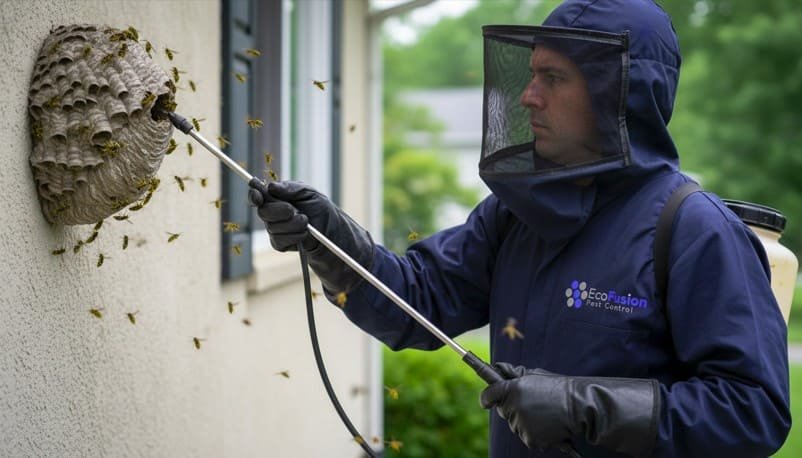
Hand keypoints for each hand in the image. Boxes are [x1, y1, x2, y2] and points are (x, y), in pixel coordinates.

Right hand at [248, 180, 333, 251]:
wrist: (330, 228)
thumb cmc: (318, 207)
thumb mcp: (308, 192)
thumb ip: (290, 188)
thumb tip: (271, 186)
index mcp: (274, 197)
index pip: (257, 195)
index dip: (254, 195)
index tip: (258, 195)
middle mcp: (271, 212)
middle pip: (263, 212)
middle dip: (278, 210)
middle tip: (292, 210)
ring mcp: (274, 228)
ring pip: (273, 227)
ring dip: (292, 224)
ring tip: (305, 221)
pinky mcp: (279, 243)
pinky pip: (280, 240)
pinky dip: (295, 235)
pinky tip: (304, 232)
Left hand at [480, 362, 658, 456]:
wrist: (579, 406)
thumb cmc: (558, 388)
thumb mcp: (534, 375)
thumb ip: (514, 375)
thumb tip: (497, 369)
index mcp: (513, 389)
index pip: (489, 394)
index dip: (487, 398)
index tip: (487, 401)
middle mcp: (514, 407)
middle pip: (504, 411)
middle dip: (512, 407)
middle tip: (531, 401)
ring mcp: (521, 425)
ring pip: (515, 424)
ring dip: (524, 419)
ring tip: (544, 412)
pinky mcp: (530, 439)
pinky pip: (526, 436)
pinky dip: (534, 432)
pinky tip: (548, 424)